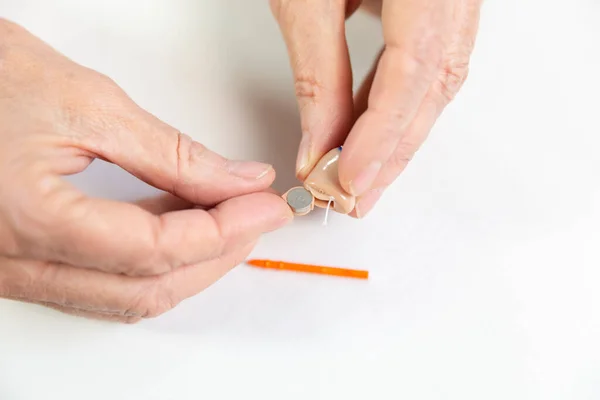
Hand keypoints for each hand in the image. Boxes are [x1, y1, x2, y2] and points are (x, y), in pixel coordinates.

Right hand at [0, 19, 291, 322]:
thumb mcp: (87, 104)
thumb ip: (172, 154)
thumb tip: (238, 180)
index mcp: (30, 220)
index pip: (157, 249)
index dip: (225, 229)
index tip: (265, 205)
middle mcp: (16, 263)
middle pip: (147, 287)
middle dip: (215, 254)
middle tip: (256, 215)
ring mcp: (15, 271)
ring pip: (125, 294)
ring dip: (187, 262)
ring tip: (228, 217)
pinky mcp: (22, 263)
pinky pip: (100, 281)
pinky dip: (151, 260)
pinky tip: (179, 223)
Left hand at [270, 0, 482, 216]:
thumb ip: (317, 73)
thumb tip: (318, 144)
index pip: (413, 73)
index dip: (381, 135)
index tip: (348, 179)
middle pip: (432, 88)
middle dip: (393, 151)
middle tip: (358, 197)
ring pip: (435, 83)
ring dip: (398, 136)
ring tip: (366, 180)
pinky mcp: (439, 6)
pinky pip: (427, 65)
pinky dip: (398, 106)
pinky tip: (374, 133)